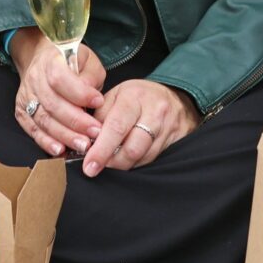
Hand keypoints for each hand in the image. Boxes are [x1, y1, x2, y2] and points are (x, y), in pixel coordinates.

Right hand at [12, 28, 107, 156]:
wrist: (42, 59)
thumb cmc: (71, 61)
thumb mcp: (87, 60)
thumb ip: (91, 76)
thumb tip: (92, 97)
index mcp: (51, 61)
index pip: (61, 79)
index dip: (80, 93)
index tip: (98, 102)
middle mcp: (35, 79)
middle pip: (52, 104)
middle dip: (76, 122)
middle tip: (95, 133)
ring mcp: (26, 97)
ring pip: (43, 120)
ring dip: (64, 135)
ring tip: (82, 145)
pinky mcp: (22, 112)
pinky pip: (32, 130)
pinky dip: (46, 142)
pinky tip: (60, 150)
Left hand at [82, 80, 197, 175]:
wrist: (175, 97)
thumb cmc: (138, 97)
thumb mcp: (115, 95)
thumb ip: (99, 116)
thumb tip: (86, 140)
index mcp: (134, 97)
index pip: (116, 127)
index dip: (101, 150)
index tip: (89, 166)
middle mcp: (154, 112)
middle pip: (132, 148)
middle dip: (111, 163)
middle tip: (95, 168)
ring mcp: (168, 127)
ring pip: (143, 157)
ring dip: (123, 164)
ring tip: (111, 162)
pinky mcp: (177, 140)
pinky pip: (153, 159)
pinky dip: (135, 163)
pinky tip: (127, 159)